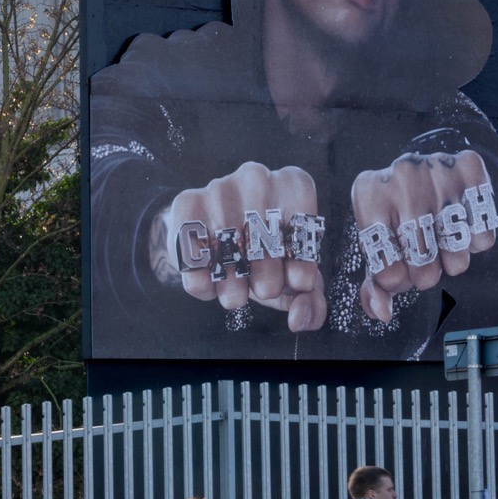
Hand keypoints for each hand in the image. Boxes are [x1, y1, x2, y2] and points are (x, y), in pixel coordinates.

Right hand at [157, 162, 325, 331]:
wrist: (210, 231)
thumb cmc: (261, 252)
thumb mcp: (293, 274)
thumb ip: (311, 302)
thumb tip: (299, 320)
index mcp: (294, 187)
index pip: (303, 233)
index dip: (301, 267)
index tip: (295, 283)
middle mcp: (257, 178)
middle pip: (266, 242)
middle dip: (267, 280)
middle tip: (264, 288)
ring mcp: (219, 188)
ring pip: (228, 248)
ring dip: (233, 286)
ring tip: (235, 293)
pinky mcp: (186, 204)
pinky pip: (194, 252)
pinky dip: (203, 283)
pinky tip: (210, 284)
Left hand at [346, 149, 495, 325]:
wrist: (425, 165)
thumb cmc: (397, 215)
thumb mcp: (378, 243)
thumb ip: (375, 285)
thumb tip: (382, 313)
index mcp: (368, 195)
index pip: (387, 273)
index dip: (397, 280)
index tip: (400, 266)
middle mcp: (400, 178)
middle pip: (423, 268)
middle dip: (425, 274)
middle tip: (425, 259)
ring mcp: (436, 170)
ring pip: (456, 255)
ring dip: (452, 261)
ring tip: (443, 243)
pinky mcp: (469, 169)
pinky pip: (483, 236)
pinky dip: (475, 242)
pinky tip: (463, 225)